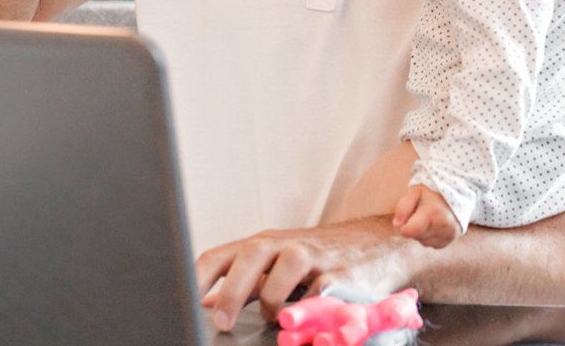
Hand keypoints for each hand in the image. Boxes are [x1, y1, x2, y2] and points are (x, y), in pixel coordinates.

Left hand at [195, 216, 419, 332]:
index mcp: (261, 244)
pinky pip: (321, 291)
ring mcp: (314, 256)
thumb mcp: (277, 267)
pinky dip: (310, 309)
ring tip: (278, 319)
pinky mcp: (342, 273)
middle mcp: (284, 244)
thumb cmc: (319, 258)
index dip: (198, 280)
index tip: (186, 304)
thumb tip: (205, 302)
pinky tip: (307, 319)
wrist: (378, 244)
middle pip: (250, 255)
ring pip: (286, 268)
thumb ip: (245, 284)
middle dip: (233, 291)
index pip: (219, 256)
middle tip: (223, 321)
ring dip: (275, 301)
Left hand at [393, 185, 460, 248]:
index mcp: (433, 213)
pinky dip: (430, 236)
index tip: (409, 215)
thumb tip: (396, 225)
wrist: (455, 191)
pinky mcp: (450, 240)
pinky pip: (432, 244)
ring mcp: (449, 234)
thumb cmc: (432, 191)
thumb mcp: (414, 191)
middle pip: (416, 237)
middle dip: (414, 227)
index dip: (404, 225)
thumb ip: (402, 207)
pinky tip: (434, 224)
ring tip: (429, 217)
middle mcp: (443, 226)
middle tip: (422, 212)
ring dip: (422, 232)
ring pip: (423, 242)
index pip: (409, 232)